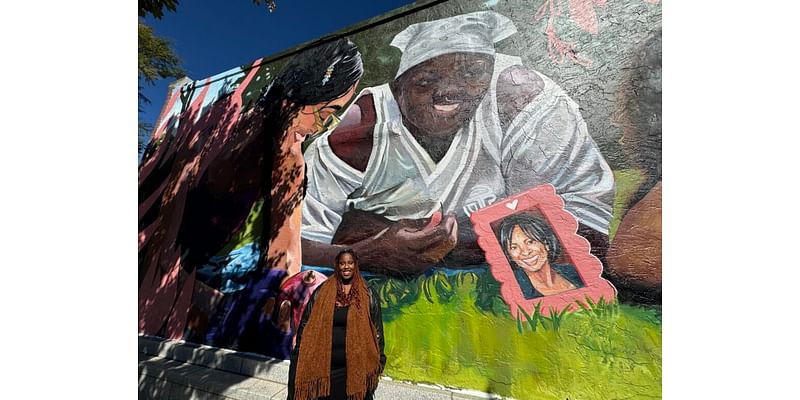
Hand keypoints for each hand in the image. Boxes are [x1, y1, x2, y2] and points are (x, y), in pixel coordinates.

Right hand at [334, 210, 457, 275]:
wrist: (374, 257)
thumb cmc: (385, 238)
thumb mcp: (403, 225)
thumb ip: (423, 223)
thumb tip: (439, 216)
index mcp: (414, 243)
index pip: (441, 233)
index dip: (449, 222)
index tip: (450, 214)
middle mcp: (420, 257)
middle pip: (448, 244)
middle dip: (453, 229)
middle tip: (451, 219)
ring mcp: (422, 265)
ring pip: (446, 251)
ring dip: (449, 237)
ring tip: (445, 226)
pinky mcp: (422, 269)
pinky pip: (438, 256)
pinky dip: (442, 245)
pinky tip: (439, 237)